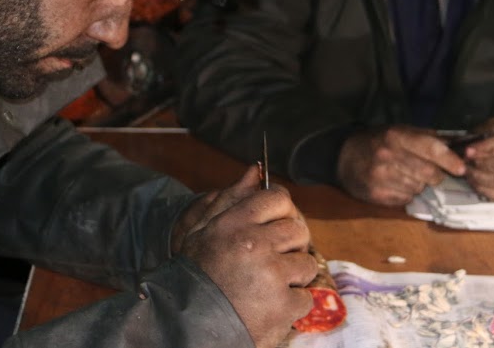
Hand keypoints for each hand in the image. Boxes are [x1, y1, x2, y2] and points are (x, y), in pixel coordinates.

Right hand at [178, 166, 317, 347]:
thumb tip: (256, 170)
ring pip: (307, 263)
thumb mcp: (201, 229)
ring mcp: (272, 275)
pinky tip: (269, 306)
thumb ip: (231, 198)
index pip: (277, 198)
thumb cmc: (194, 273)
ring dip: (293, 275)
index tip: (276, 223)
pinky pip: (306, 297)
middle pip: (298, 230)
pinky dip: (292, 305)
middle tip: (272, 258)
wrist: (186, 323)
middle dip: (289, 244)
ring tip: (269, 284)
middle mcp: (255, 244)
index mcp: (234, 222)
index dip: (281, 209)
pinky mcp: (284, 305)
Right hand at [337, 125, 466, 205]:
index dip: (450, 160)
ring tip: (406, 175)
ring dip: (419, 184)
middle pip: (429, 174)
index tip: (461, 168)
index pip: (431, 149)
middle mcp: (388, 155)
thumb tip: (461, 145)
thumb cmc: (377, 141)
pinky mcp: (377, 194)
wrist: (343, 156)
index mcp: (396, 135)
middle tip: (431, 172)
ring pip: (419, 188)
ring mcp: (381, 176)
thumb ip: (428, 138)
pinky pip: (406, 198)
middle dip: (436, 175)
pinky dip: (407, 193)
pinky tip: (396, 183)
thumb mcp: (399, 131)